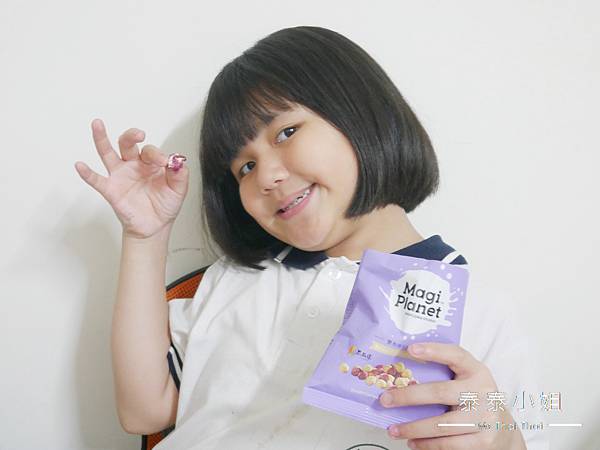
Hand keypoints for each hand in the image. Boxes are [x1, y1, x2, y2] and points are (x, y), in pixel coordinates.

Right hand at [75, 119, 188, 238]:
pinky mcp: (111, 190)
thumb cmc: (165, 206)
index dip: (157, 154)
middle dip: (132, 136)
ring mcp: (120, 176)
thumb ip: (180, 175)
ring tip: (97, 124)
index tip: (164, 163)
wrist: (155, 227)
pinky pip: (97, 180)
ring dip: (101, 138)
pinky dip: (87, 173)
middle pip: (127, 144)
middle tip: (139, 134)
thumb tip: (178, 161)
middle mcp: (133, 165)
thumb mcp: (179, 190)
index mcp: (150, 163)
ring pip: (108, 153)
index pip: (150, 150)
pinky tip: (80, 165)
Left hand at [378, 343, 525, 449]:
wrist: (503, 430)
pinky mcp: (483, 441)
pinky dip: (427, 445)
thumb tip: (401, 375)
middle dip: (408, 396)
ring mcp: (485, 417)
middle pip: (440, 392)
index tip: (411, 349)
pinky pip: (449, 444)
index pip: (456, 355)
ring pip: (441, 424)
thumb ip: (444, 375)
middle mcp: (483, 392)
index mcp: (476, 371)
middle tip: (385, 400)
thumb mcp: (466, 381)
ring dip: (413, 428)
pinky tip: (413, 443)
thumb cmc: (474, 399)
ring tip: (394, 430)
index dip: (434, 351)